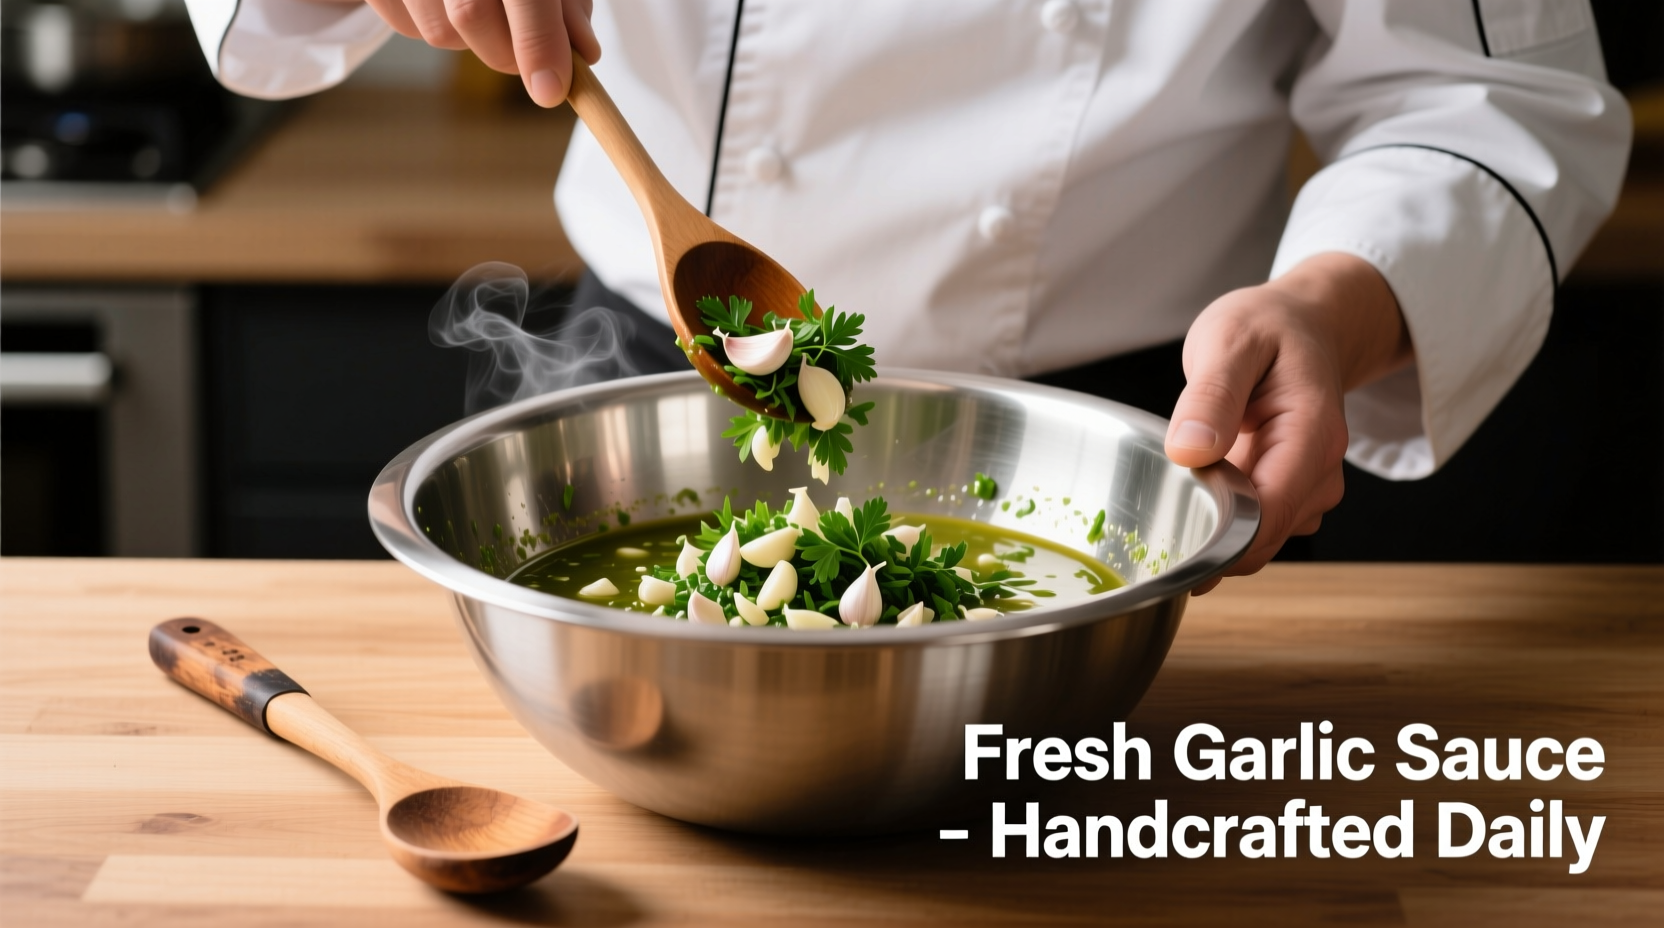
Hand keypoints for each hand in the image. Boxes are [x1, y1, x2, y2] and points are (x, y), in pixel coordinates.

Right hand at [351, 0, 599, 106]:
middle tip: (531, 59)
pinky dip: (435, 26)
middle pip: (470, 18)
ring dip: (472, 42)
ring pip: (440, 34)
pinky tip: (447, 0)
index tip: (552, 89)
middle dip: (509, 54)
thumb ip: (565, 3)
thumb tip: (584, 52)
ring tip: (487, 8)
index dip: (537, 43)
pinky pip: (407, 28)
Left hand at [1165, 253, 1411, 593]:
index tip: (1178, 556)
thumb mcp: (1230, 340)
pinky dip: (1225, 516)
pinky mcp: (1292, 490)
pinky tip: (1204, 485)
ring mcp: (1309, 484)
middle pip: (1265, 536)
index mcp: (1311, 433)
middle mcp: (1320, 468)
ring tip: (1182, 488)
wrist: (1303, 323)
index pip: (1271, 512)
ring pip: (1260, 537)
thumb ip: (1211, 396)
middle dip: (1214, 540)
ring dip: (1218, 528)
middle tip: (1159, 525)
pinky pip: (1256, 523)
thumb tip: (1190, 452)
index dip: (1224, 542)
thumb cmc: (1269, 328)